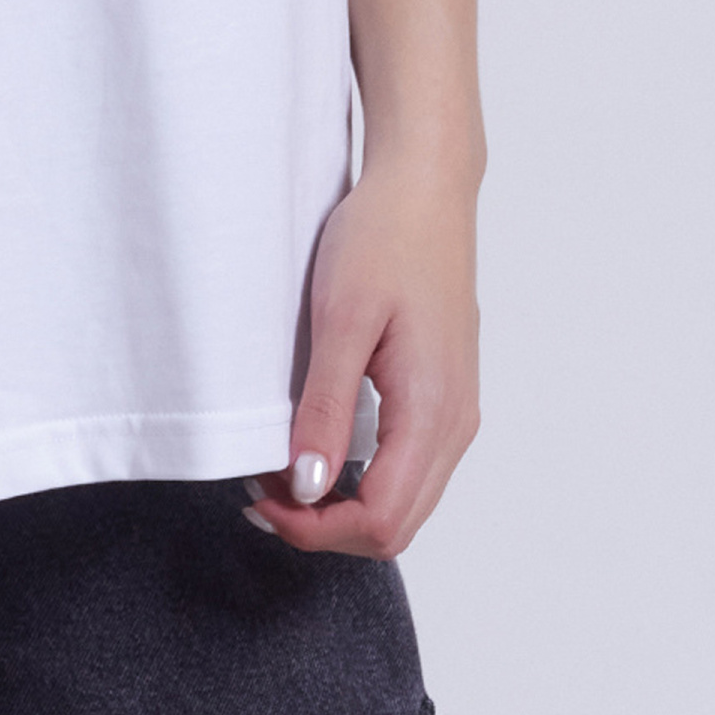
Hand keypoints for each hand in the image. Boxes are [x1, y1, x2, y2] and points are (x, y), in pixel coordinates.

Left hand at [245, 157, 480, 558]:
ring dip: (342, 503)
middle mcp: (455, 424)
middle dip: (324, 524)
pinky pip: (410, 467)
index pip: (383, 522)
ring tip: (279, 469)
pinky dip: (363, 476)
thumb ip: (326, 408)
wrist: (426, 185)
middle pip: (397, 525)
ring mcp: (455, 411)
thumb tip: (307, 487)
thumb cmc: (385, 237)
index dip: (316, 529)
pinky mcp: (444, 394)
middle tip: (259, 490)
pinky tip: (319, 445)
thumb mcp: (341, 319)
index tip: (259, 501)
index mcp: (433, 411)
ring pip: (405, 500)